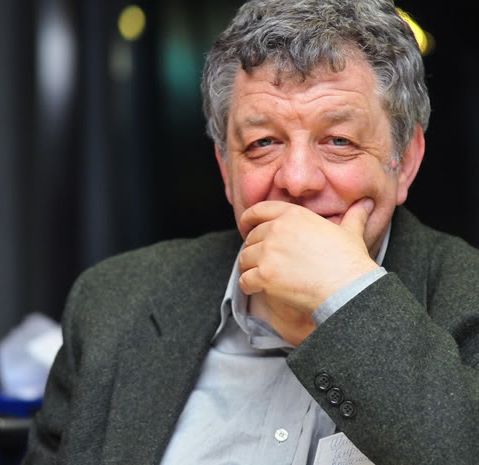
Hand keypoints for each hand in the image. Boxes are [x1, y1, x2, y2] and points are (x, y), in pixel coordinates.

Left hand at [239, 199, 378, 314]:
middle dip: (254, 249)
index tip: (246, 227)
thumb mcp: (351, 232)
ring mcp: (268, 253)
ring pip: (244, 259)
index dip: (249, 219)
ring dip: (249, 268)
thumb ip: (354, 216)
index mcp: (293, 215)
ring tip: (260, 276)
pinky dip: (249, 285)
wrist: (347, 288)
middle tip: (263, 260)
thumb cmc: (350, 261)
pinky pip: (244, 280)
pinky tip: (258, 289)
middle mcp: (276, 230)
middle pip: (251, 238)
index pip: (259, 210)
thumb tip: (365, 204)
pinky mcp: (264, 275)